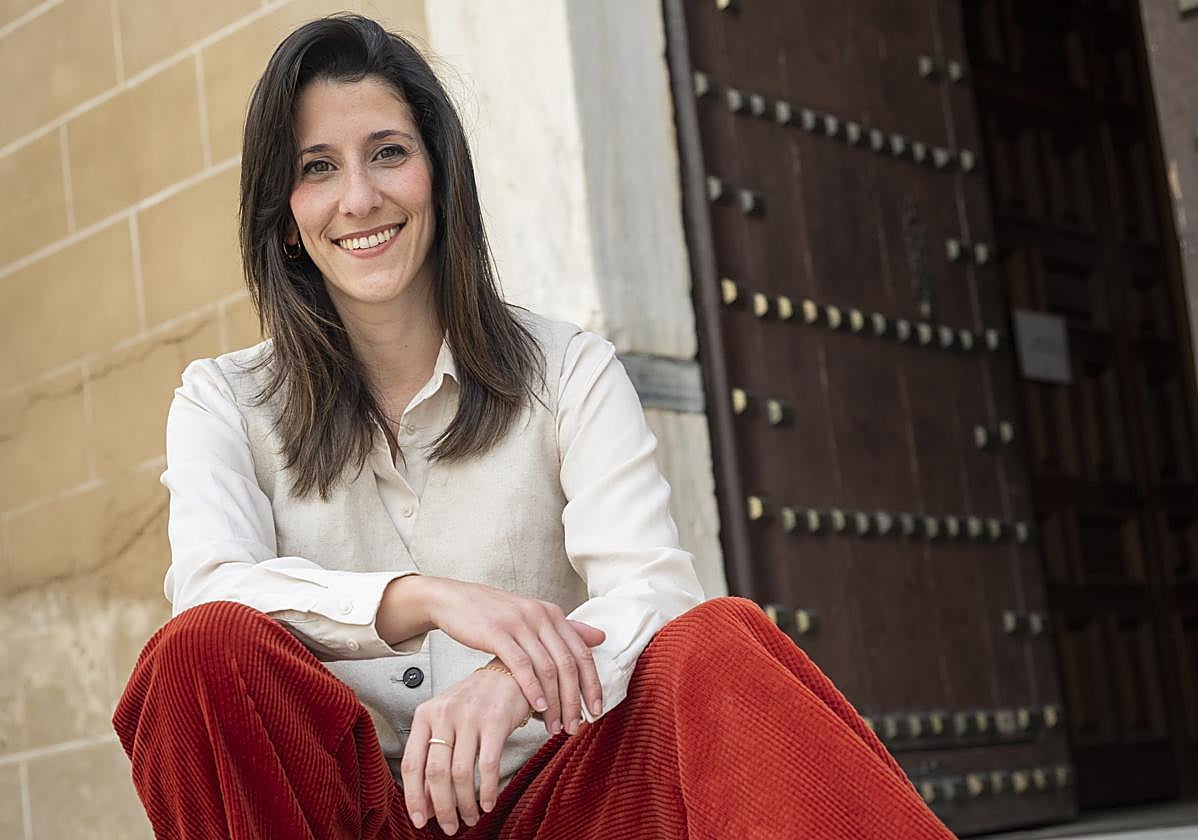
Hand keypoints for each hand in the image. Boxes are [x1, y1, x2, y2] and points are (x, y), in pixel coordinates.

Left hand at [401, 667, 530, 833]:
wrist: (508, 672)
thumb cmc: (476, 701)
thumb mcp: (448, 723)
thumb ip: (435, 759)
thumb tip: (428, 805)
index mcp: (425, 714)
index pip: (412, 763)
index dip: (414, 797)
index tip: (419, 820)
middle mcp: (444, 714)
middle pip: (435, 773)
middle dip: (442, 808)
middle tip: (449, 826)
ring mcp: (469, 716)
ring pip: (460, 773)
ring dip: (465, 803)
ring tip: (470, 817)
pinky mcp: (495, 720)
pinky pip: (488, 765)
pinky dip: (487, 790)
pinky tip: (488, 802)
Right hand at [415, 577, 605, 736]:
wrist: (454, 599)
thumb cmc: (494, 613)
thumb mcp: (533, 615)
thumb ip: (565, 630)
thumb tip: (601, 637)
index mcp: (552, 613)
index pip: (581, 653)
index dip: (592, 684)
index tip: (597, 710)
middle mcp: (540, 616)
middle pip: (568, 664)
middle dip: (575, 700)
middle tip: (576, 726)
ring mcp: (519, 623)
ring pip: (547, 668)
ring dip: (554, 701)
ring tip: (555, 725)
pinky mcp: (497, 632)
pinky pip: (521, 665)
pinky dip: (533, 688)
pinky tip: (537, 708)